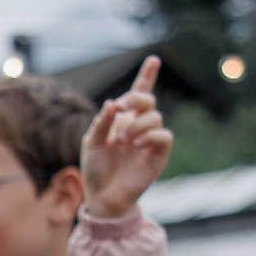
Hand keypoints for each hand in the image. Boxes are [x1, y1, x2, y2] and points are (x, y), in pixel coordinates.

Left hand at [79, 57, 173, 218]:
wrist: (103, 196)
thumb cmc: (96, 169)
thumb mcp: (91, 142)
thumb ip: (102, 122)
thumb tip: (114, 103)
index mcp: (123, 120)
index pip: (138, 94)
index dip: (147, 76)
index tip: (154, 59)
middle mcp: (139, 126)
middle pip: (148, 100)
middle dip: (137, 98)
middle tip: (123, 109)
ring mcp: (150, 140)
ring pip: (155, 117)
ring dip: (138, 124)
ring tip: (124, 139)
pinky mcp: (158, 154)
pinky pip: (164, 136)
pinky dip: (150, 136)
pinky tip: (138, 145)